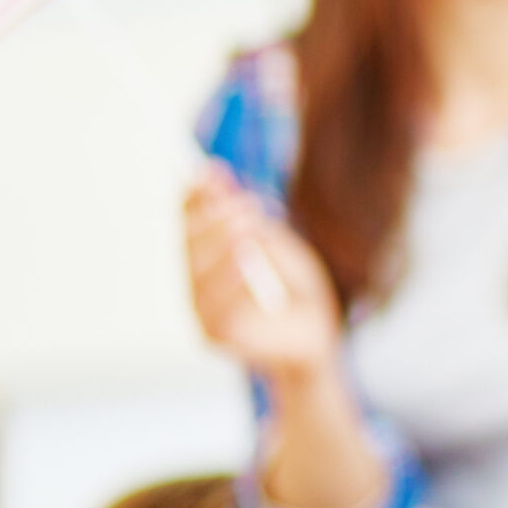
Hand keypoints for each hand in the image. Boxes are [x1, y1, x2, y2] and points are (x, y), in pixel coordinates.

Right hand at [184, 163, 340, 380]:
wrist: (320, 336)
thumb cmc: (299, 289)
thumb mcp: (278, 243)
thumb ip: (246, 215)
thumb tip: (211, 172)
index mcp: (207, 257)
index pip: (189, 222)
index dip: (195, 198)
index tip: (208, 174)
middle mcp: (196, 282)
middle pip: (188, 246)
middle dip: (211, 220)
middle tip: (241, 204)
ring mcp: (201, 311)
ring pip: (197, 275)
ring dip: (219, 246)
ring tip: (245, 225)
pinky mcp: (215, 335)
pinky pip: (217, 307)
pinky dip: (230, 281)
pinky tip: (245, 262)